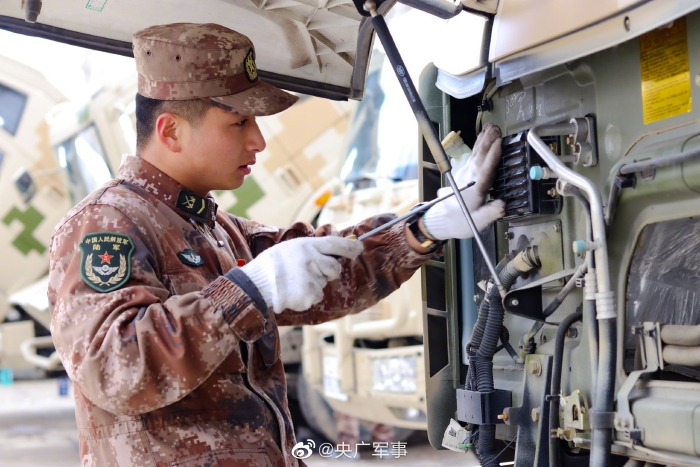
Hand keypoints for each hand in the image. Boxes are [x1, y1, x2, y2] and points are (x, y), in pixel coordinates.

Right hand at [239, 236, 363, 312]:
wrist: (255, 284)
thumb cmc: (271, 265)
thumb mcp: (289, 248)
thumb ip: (310, 249)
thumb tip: (331, 252)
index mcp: (307, 245)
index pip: (335, 244)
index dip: (350, 246)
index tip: (358, 248)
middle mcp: (313, 260)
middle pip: (334, 268)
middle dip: (327, 272)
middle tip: (307, 273)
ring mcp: (312, 278)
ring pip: (323, 283)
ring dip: (312, 285)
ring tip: (292, 282)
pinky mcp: (309, 295)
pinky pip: (316, 296)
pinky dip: (306, 297)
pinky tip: (292, 292)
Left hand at [422, 123, 504, 239]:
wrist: (442, 220)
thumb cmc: (461, 221)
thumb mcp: (477, 222)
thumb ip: (489, 213)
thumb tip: (502, 205)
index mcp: (475, 189)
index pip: (485, 170)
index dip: (493, 156)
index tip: (499, 143)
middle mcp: (470, 178)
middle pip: (480, 157)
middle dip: (488, 141)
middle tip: (496, 128)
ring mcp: (465, 173)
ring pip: (476, 153)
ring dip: (484, 139)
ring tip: (491, 127)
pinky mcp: (464, 172)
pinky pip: (474, 155)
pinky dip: (479, 144)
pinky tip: (483, 137)